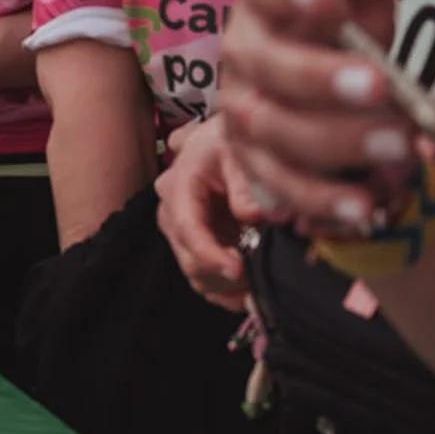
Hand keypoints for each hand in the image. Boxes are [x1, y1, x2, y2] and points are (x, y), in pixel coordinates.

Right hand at [156, 119, 268, 312]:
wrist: (222, 141)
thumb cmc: (229, 143)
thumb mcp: (238, 151)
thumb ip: (245, 184)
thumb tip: (255, 216)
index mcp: (178, 186)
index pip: (186, 228)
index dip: (210, 255)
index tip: (239, 270)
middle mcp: (171, 212)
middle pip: (188, 259)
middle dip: (224, 274)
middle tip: (263, 277)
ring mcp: (180, 232)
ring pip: (196, 275)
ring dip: (228, 286)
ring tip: (262, 282)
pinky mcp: (193, 245)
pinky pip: (204, 280)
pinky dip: (227, 291)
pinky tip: (252, 289)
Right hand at [217, 0, 408, 237]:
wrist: (321, 102)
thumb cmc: (340, 37)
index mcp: (262, 5)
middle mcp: (241, 58)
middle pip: (270, 70)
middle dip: (323, 79)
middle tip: (381, 84)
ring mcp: (242, 115)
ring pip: (276, 131)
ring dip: (336, 142)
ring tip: (399, 146)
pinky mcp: (255, 166)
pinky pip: (282, 186)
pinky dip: (322, 199)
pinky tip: (367, 205)